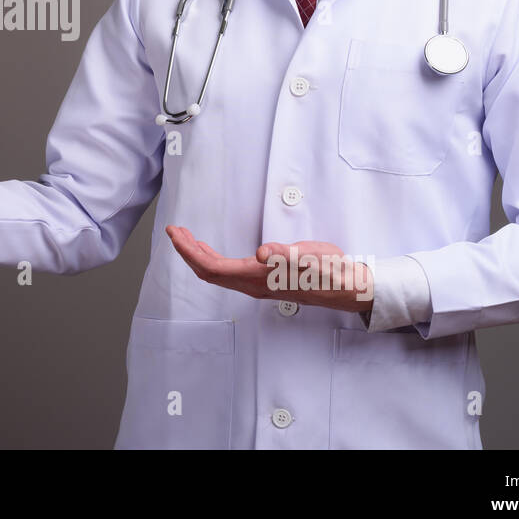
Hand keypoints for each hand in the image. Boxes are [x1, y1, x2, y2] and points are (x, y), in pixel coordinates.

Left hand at [165, 228, 373, 312]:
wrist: (345, 287)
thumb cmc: (328, 270)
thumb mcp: (310, 256)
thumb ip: (286, 255)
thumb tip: (263, 253)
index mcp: (256, 277)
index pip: (211, 267)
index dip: (189, 251)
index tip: (175, 234)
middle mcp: (251, 284)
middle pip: (207, 272)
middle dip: (187, 252)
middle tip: (174, 231)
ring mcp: (255, 285)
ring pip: (215, 274)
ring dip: (197, 255)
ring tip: (186, 237)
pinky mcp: (261, 282)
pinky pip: (226, 273)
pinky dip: (211, 259)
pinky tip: (210, 250)